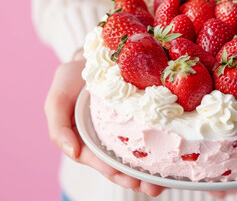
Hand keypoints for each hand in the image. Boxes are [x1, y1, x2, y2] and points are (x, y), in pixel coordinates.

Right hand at [44, 53, 164, 196]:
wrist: (99, 55)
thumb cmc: (74, 78)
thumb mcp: (58, 98)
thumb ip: (58, 126)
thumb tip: (72, 152)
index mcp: (84, 139)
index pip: (97, 160)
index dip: (110, 171)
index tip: (127, 178)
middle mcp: (105, 139)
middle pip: (119, 165)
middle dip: (134, 179)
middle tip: (152, 189)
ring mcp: (123, 131)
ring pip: (135, 157)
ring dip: (149, 172)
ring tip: (164, 183)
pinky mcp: (140, 119)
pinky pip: (149, 136)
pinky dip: (160, 148)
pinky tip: (173, 158)